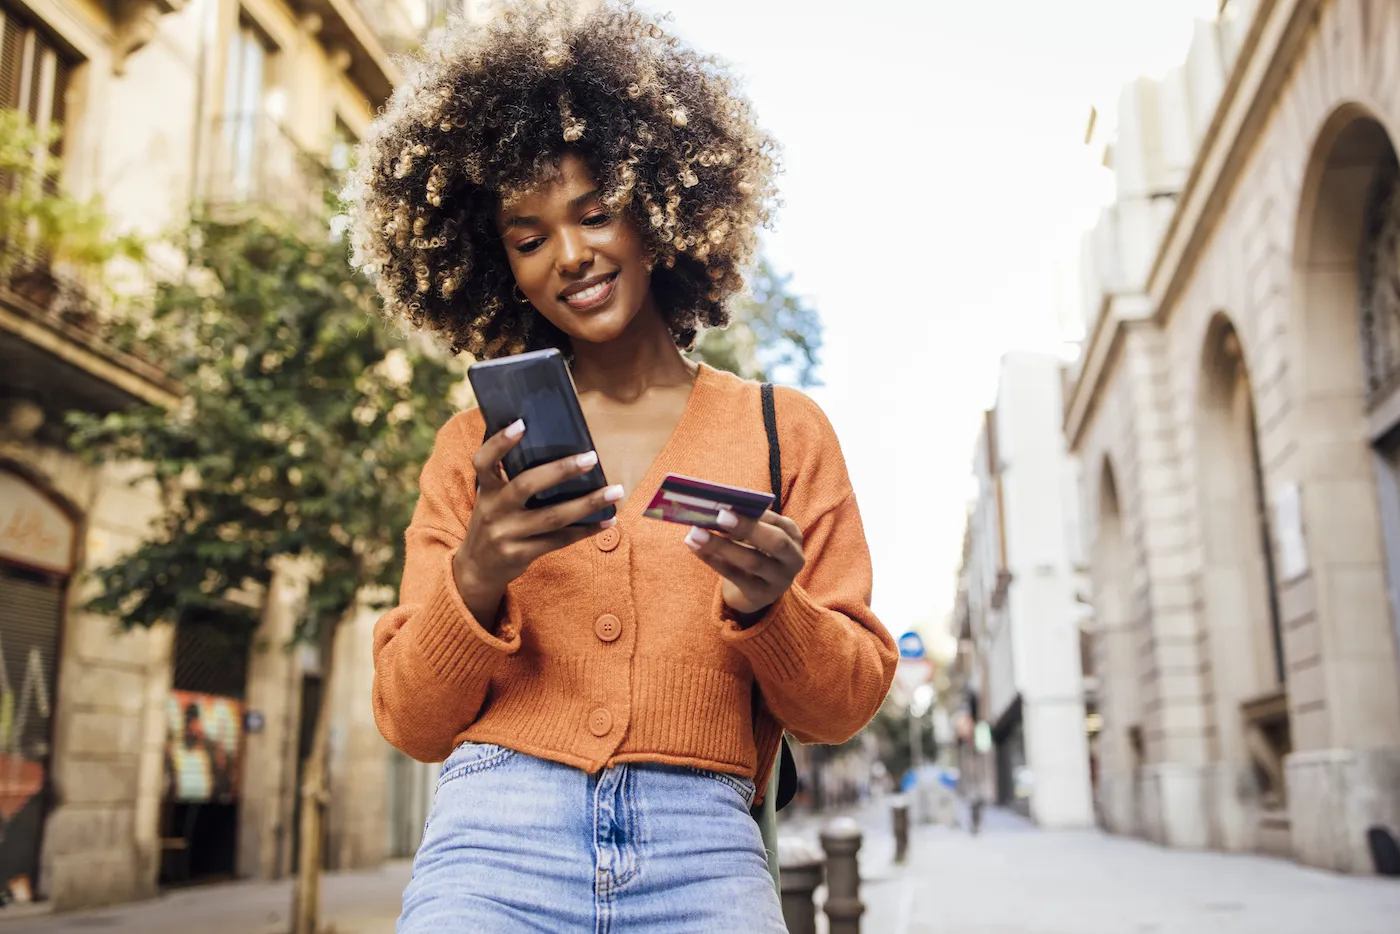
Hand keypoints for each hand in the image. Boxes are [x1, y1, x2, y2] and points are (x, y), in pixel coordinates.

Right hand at [453, 419, 623, 623]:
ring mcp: (506, 534)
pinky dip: (585, 530)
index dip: (500, 442)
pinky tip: (607, 520)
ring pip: (552, 517)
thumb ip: (511, 478)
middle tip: (591, 457)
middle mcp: (493, 510)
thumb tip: (557, 450)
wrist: (476, 569)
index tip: (521, 423)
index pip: (484, 461)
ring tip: (614, 491)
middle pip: (527, 485)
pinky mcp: (520, 554)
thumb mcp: (492, 499)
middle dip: (561, 470)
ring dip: (587, 503)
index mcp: (486, 490)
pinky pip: (559, 541)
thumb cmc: (494, 522)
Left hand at [685, 508, 804, 616]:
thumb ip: (747, 522)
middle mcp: (793, 559)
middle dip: (747, 527)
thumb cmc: (756, 551)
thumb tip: (719, 508)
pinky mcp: (760, 595)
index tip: (733, 504)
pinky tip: (694, 547)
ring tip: (696, 533)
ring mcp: (779, 581)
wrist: (758, 590)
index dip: (758, 514)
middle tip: (719, 516)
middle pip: (775, 542)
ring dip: (721, 545)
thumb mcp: (759, 535)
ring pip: (752, 561)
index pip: (780, 523)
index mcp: (794, 536)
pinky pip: (734, 576)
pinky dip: (712, 559)